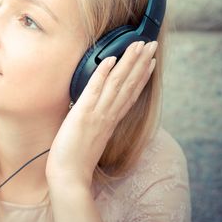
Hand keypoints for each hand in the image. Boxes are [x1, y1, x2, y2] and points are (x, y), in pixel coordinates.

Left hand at [46, 41, 157, 188]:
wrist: (70, 177)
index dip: (142, 77)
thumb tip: (94, 112)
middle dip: (141, 62)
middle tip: (152, 44)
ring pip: (117, 83)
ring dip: (129, 62)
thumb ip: (96, 123)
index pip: (130, 94)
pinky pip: (94, 90)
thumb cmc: (76, 160)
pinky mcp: (83, 114)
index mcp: (110, 121)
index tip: (151, 62)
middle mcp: (108, 115)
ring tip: (138, 45)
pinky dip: (102, 74)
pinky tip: (110, 58)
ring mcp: (97, 114)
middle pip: (129, 84)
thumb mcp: (91, 138)